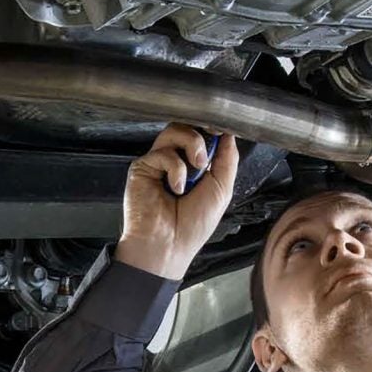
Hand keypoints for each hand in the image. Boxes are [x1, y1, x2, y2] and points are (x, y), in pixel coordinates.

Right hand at [116, 125, 238, 281]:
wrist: (170, 245)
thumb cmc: (193, 226)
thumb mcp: (222, 190)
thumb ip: (227, 160)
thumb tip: (229, 134)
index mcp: (195, 167)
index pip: (203, 134)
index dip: (212, 129)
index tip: (223, 130)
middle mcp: (176, 162)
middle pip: (187, 126)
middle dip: (202, 135)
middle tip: (209, 154)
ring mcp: (158, 164)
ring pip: (174, 131)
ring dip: (192, 144)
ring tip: (197, 167)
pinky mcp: (142, 168)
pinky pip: (162, 152)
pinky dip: (175, 168)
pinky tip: (176, 188)